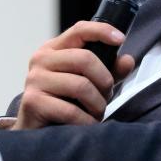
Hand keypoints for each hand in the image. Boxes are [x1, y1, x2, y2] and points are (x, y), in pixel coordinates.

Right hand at [12, 21, 135, 129]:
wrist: (36, 131)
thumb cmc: (63, 104)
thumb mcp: (89, 83)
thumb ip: (109, 71)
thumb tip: (127, 60)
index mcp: (54, 49)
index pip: (79, 30)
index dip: (101, 31)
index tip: (120, 39)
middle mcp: (41, 60)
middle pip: (85, 59)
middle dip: (104, 81)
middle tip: (106, 97)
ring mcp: (35, 80)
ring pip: (81, 86)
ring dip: (97, 105)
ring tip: (96, 113)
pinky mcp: (33, 101)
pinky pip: (71, 111)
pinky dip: (86, 121)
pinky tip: (86, 124)